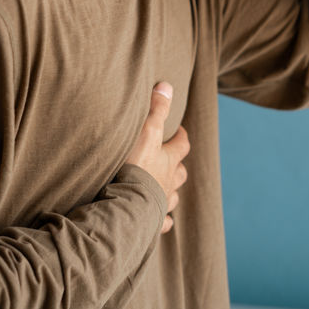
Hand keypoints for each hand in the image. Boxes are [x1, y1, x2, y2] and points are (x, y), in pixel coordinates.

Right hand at [125, 83, 189, 233]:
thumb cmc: (135, 166)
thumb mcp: (146, 132)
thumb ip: (157, 109)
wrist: (126, 204)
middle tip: (173, 159)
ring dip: (171, 190)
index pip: (182, 145)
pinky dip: (163, 221)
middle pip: (180, 172)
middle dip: (178, 165)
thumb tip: (167, 86)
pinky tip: (164, 222)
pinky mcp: (152, 221)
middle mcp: (169, 181)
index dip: (181, 136)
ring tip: (166, 187)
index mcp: (169, 160)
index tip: (179, 131)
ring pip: (173, 196)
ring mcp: (162, 202)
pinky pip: (162, 222)